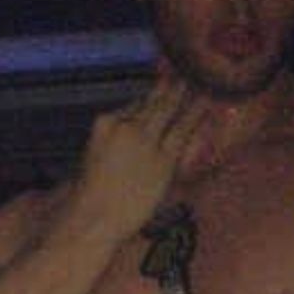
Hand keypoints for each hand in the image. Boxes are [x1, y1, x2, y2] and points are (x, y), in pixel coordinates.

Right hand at [69, 80, 212, 244]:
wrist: (92, 220)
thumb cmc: (84, 200)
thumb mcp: (89, 163)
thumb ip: (107, 148)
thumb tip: (119, 148)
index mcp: (104, 124)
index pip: (132, 106)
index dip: (150, 99)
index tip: (162, 89)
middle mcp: (125, 126)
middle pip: (153, 102)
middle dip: (171, 87)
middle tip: (185, 74)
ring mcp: (145, 141)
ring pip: (170, 110)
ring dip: (186, 94)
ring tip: (201, 81)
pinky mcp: (163, 159)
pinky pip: (184, 131)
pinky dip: (198, 115)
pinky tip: (209, 103)